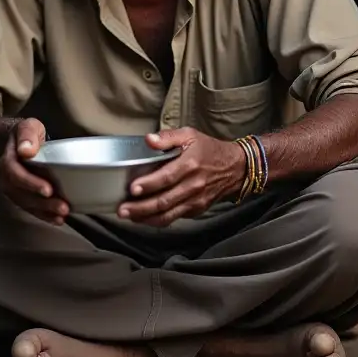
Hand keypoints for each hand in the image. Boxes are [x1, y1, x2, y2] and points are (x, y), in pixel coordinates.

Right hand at [0, 118, 68, 224]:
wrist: (12, 142)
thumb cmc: (26, 135)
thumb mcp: (28, 126)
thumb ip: (28, 134)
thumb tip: (26, 150)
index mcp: (8, 157)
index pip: (15, 172)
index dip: (30, 183)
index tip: (48, 190)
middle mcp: (6, 175)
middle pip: (20, 193)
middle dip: (41, 203)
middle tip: (62, 207)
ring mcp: (11, 187)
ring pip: (24, 203)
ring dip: (43, 211)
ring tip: (62, 215)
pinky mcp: (19, 195)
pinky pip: (28, 208)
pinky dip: (42, 215)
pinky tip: (56, 219)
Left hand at [117, 128, 245, 224]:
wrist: (235, 168)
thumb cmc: (209, 150)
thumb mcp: (189, 135)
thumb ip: (167, 137)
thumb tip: (148, 140)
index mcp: (190, 165)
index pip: (167, 177)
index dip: (149, 184)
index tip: (132, 188)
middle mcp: (193, 185)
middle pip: (164, 200)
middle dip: (141, 207)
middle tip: (122, 209)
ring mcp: (195, 200)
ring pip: (168, 214)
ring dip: (146, 218)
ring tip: (128, 217)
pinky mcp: (195, 210)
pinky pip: (174, 218)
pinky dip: (157, 220)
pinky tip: (142, 218)